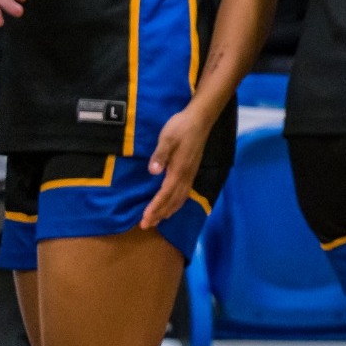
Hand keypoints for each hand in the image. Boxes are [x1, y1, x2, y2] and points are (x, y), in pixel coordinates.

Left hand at [144, 104, 210, 227]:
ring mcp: (190, 174)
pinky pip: (184, 193)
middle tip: (146, 225)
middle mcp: (186, 176)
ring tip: (158, 220)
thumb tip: (153, 172)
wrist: (200, 119)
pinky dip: (177, 204)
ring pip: (180, 199)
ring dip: (168, 211)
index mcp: (179, 170)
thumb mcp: (167, 138)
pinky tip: (173, 205)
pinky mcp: (191, 171)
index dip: (155, 208)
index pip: (165, 194)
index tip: (145, 219)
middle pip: (173, 201)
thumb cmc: (181, 127)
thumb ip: (160, 155)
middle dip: (159, 214)